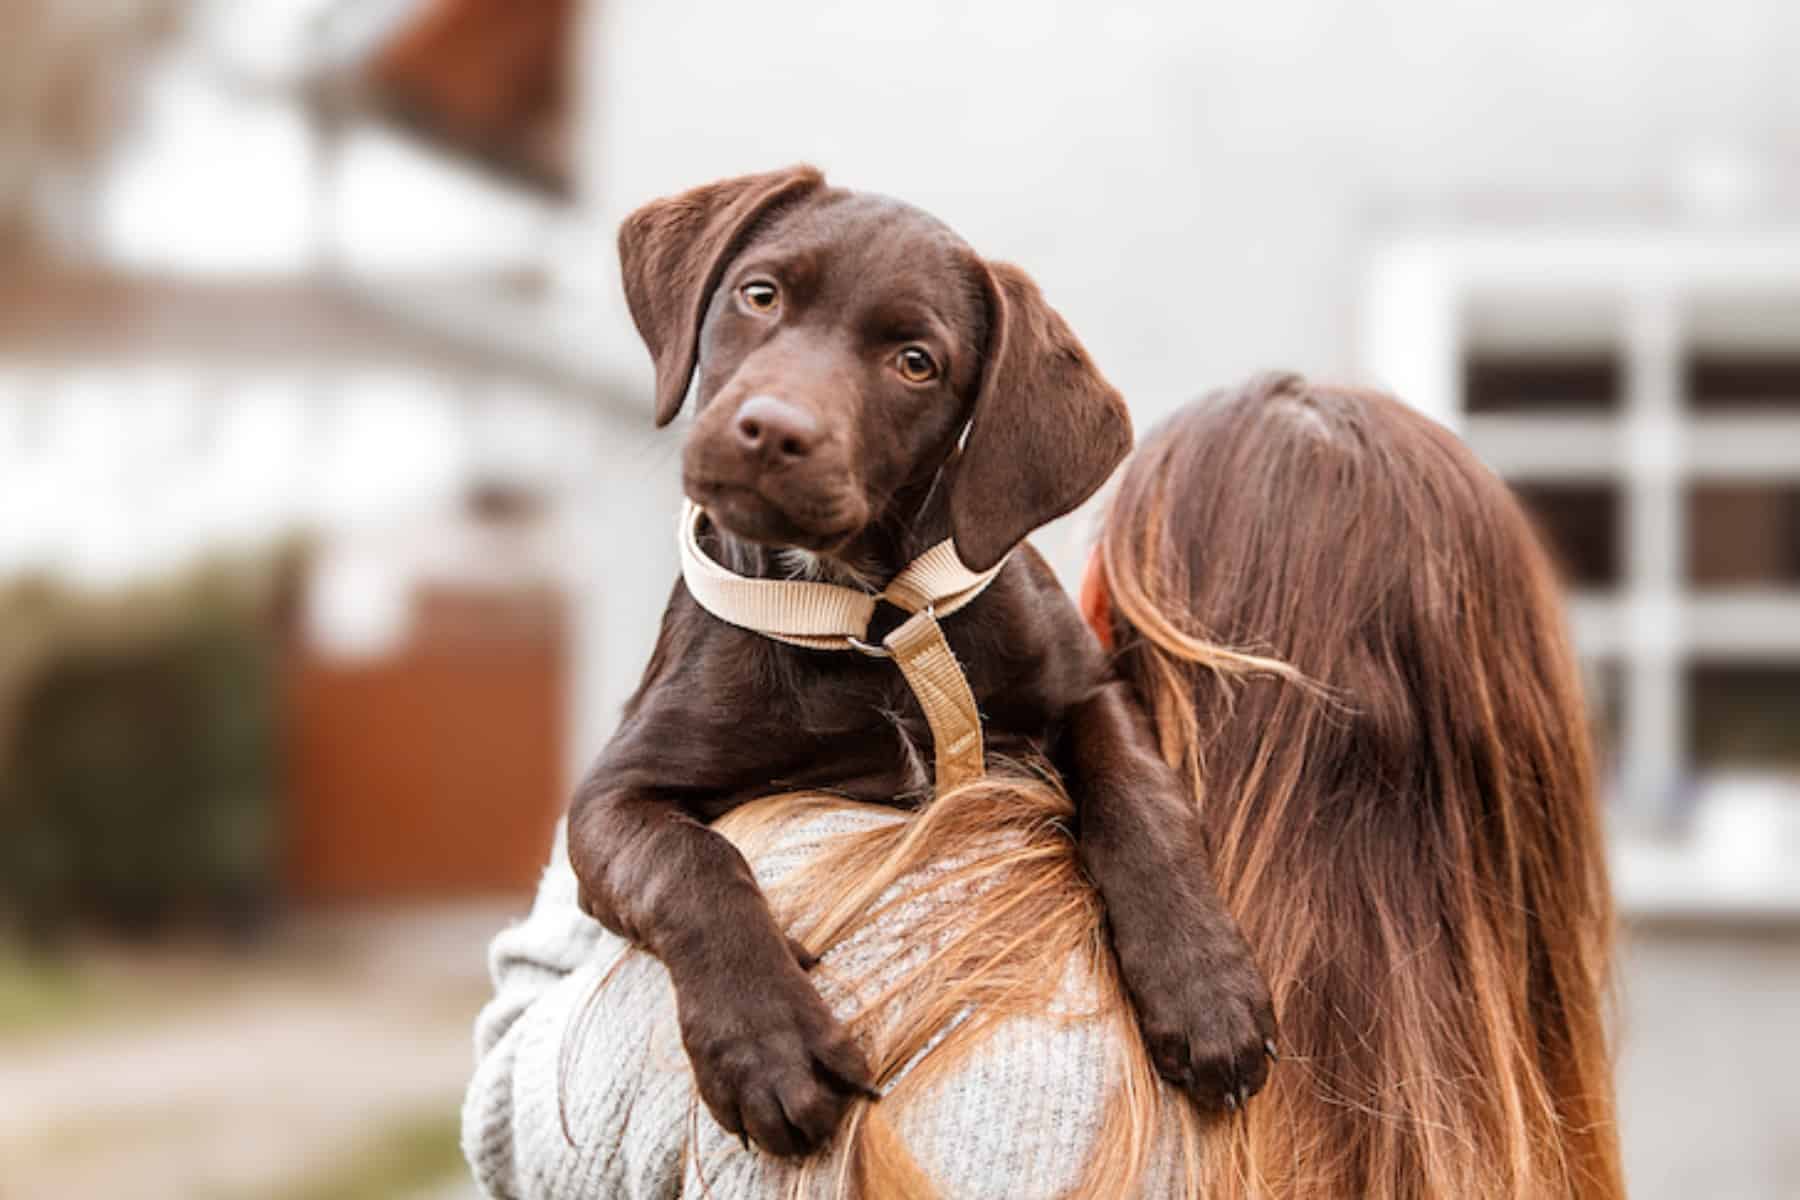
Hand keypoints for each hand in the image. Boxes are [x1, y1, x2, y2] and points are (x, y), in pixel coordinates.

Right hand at [672, 950, 877, 1155]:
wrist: (710, 938)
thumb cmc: (762, 951)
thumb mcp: (807, 980)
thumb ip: (820, 1014)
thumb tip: (839, 1040)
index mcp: (810, 1020)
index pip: (851, 1067)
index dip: (861, 1085)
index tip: (864, 1092)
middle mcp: (777, 1048)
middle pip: (810, 1112)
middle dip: (821, 1128)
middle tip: (821, 1127)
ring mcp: (741, 1064)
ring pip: (769, 1131)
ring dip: (784, 1140)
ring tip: (788, 1136)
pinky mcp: (709, 1070)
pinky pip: (730, 1121)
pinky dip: (743, 1126)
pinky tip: (751, 1118)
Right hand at [1113, 902, 1277, 1113]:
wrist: (1160, 887)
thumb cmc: (1194, 918)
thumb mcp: (1235, 955)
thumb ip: (1248, 997)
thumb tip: (1266, 1043)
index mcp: (1252, 988)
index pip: (1265, 1044)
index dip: (1258, 1068)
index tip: (1250, 1078)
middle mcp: (1229, 1003)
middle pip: (1242, 1061)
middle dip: (1239, 1086)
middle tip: (1230, 1099)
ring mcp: (1194, 1007)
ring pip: (1212, 1067)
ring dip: (1211, 1089)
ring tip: (1207, 1095)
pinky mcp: (1160, 1008)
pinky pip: (1171, 1056)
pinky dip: (1175, 1069)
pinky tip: (1175, 1069)